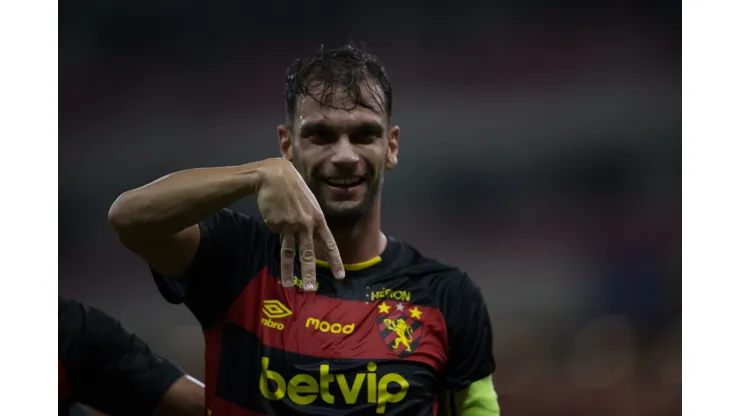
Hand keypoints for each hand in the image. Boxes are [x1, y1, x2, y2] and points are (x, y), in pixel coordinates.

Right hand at [256, 158, 344, 290]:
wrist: (273, 175)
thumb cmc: (292, 187)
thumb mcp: (308, 202)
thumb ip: (309, 220)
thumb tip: (304, 238)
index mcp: (318, 218)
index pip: (330, 244)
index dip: (335, 261)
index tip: (340, 276)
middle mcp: (307, 224)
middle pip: (309, 254)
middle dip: (310, 273)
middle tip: (312, 289)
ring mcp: (290, 226)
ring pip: (290, 253)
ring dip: (290, 271)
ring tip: (290, 285)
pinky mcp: (276, 225)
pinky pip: (277, 233)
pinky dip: (275, 228)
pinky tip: (273, 215)